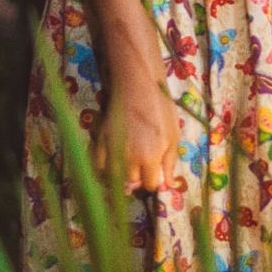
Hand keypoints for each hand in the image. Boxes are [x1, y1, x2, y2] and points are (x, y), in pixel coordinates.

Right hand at [95, 78, 182, 193]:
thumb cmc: (161, 108)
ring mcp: (112, 149)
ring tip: (129, 166)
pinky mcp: (100, 140)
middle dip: (139, 178)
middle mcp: (129, 157)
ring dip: (122, 176)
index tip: (155, 173)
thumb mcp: (173, 135)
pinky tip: (112, 164)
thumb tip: (168, 185)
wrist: (138, 85)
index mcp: (150, 157)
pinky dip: (104, 169)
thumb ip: (170, 163)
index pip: (149, 184)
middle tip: (143, 166)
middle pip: (132, 183)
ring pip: (114, 176)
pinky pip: (98, 165)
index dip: (154, 180)